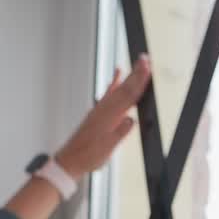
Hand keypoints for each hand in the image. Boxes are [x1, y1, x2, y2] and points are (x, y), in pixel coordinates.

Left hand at [55, 55, 152, 179]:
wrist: (71, 160)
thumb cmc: (88, 156)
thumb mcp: (107, 149)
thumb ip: (119, 134)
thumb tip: (131, 120)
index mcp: (109, 118)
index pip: (128, 96)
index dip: (139, 82)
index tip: (147, 68)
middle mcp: (104, 110)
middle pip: (124, 88)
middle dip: (136, 73)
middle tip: (145, 58)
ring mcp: (100, 110)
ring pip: (117, 89)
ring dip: (128, 76)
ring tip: (136, 64)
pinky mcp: (97, 113)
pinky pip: (108, 94)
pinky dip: (113, 83)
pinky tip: (117, 75)